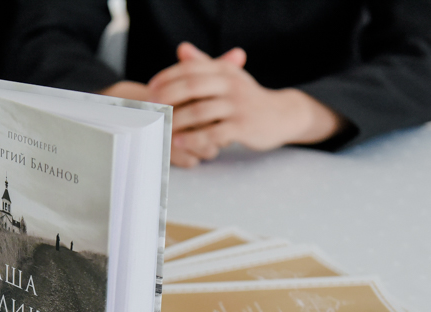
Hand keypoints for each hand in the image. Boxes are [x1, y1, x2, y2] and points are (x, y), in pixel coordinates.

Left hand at [148, 42, 345, 166]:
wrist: (281, 115)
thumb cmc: (247, 97)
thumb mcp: (228, 77)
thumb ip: (204, 64)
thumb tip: (182, 48)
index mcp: (224, 70)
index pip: (190, 68)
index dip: (167, 77)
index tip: (149, 89)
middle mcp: (231, 84)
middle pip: (192, 86)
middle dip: (167, 97)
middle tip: (150, 108)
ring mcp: (238, 105)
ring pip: (200, 111)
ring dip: (176, 120)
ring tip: (160, 127)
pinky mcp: (243, 126)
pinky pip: (214, 133)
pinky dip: (194, 138)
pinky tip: (179, 142)